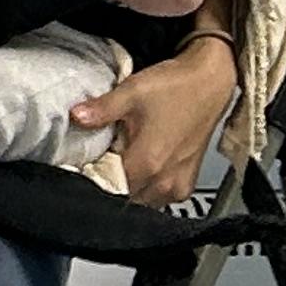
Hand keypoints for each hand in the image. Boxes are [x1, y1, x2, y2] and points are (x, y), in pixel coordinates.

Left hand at [68, 36, 237, 203]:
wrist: (210, 84)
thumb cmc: (175, 87)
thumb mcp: (132, 92)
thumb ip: (102, 109)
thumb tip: (75, 116)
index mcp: (147, 163)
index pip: (106, 185)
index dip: (92, 173)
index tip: (84, 161)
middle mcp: (164, 182)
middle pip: (123, 197)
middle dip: (109, 181)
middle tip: (104, 157)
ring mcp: (177, 186)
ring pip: (140, 201)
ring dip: (128, 187)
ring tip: (123, 160)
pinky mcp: (186, 185)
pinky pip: (158, 199)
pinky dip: (146, 189)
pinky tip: (142, 167)